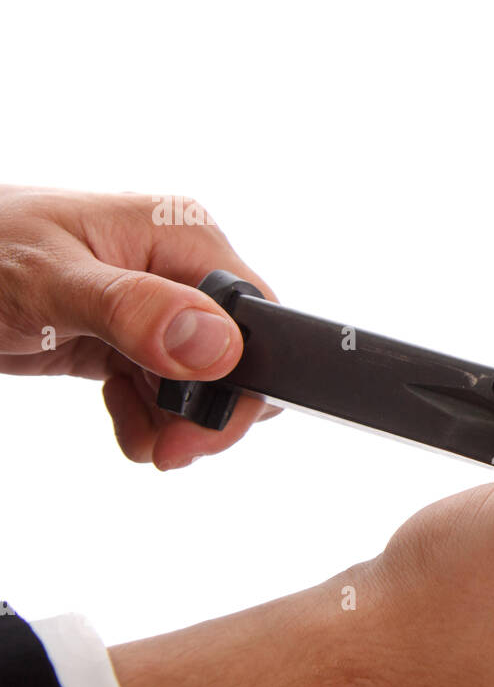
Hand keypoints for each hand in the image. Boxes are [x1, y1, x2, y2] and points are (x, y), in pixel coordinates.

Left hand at [0, 186, 274, 468]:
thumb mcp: (49, 283)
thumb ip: (136, 310)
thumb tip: (218, 346)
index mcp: (181, 236)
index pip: (251, 319)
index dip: (238, 381)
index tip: (198, 428)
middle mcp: (177, 267)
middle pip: (234, 356)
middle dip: (207, 411)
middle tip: (169, 450)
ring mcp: (155, 302)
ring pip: (202, 381)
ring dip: (176, 422)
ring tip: (142, 443)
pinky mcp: (129, 333)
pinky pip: (165, 387)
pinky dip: (151, 417)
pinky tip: (125, 424)